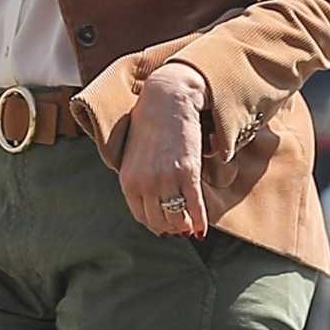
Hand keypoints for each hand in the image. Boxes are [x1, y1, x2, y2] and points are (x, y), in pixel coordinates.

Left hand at [119, 62, 208, 239]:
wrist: (167, 101)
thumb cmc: (149, 125)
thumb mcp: (134, 156)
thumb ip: (138, 179)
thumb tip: (152, 202)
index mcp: (128, 181)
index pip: (141, 216)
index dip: (155, 225)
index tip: (164, 228)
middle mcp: (145, 184)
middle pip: (159, 221)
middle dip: (171, 228)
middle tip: (180, 228)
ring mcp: (166, 179)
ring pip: (176, 218)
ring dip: (184, 226)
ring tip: (190, 226)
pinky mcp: (187, 172)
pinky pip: (194, 206)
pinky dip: (199, 220)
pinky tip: (202, 229)